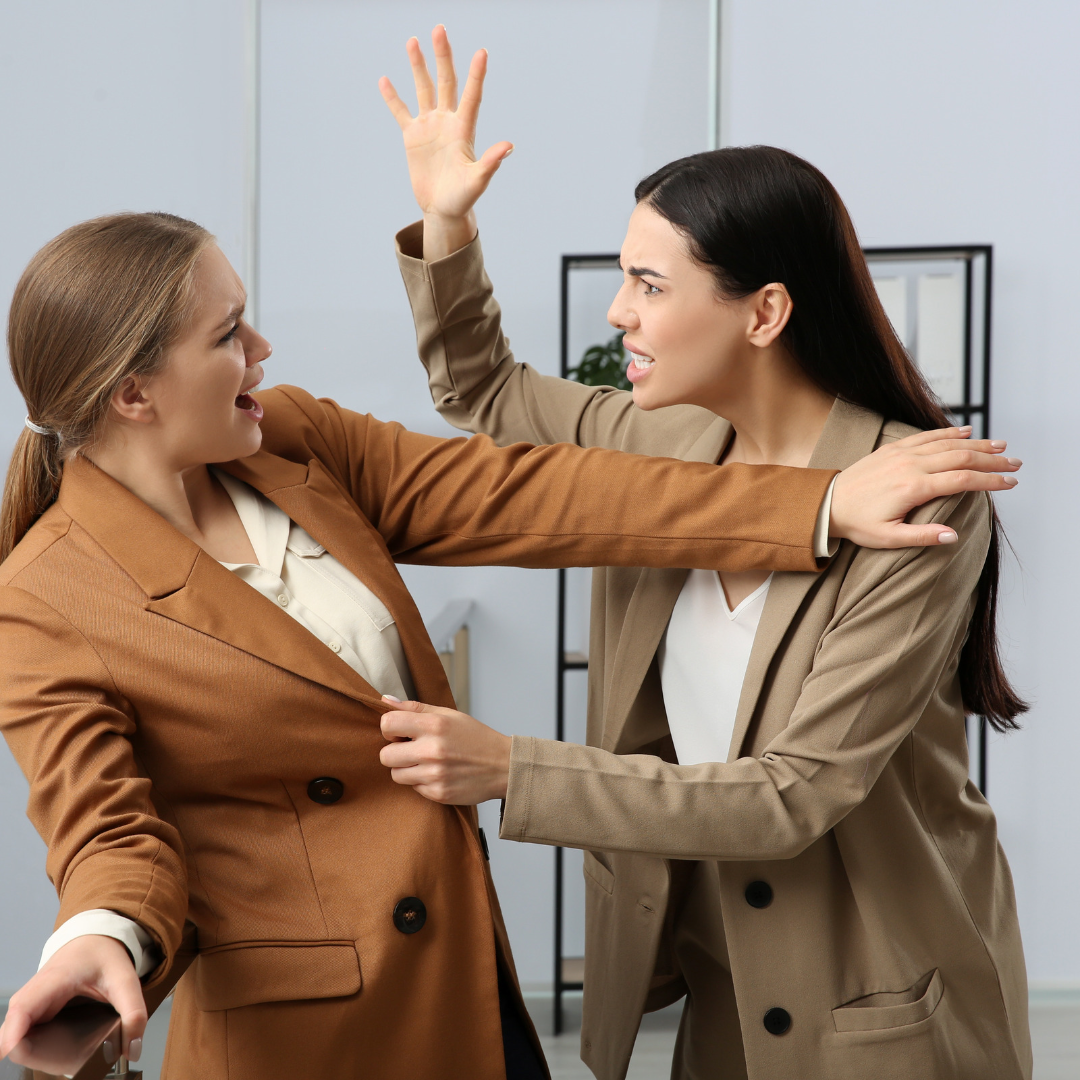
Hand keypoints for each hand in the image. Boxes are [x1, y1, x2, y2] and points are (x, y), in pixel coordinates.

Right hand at [0, 935, 145, 1062]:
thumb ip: (133, 1013)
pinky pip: (24, 1038)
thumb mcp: (125, 980)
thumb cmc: (103, 955)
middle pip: (14, 1034)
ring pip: (16, 1040)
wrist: (95, 941)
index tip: (20, 1052)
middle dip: (34, 1054)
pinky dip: (37, 1050)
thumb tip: (133, 1050)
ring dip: (36, 1055)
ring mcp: (30, 1006)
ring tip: (69, 1058)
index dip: (13, 1036)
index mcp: (54, 980)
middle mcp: (33, 995)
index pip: (21, 1009)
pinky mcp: (32, 1015)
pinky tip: (60, 1053)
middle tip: (68, 1061)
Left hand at [379, 696, 510, 804]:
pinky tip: (438, 774)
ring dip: (406, 769)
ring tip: (425, 763)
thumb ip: (415, 708)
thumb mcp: (449, 715)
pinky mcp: (438, 793)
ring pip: (396, 775)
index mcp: (434, 725)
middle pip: (385, 755)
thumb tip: (385, 700)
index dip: (389, 728)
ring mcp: (435, 774)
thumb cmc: (475, 737)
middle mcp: (432, 750)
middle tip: (411, 750)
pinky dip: (421, 781)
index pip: (387, 724)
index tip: (401, 732)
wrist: (503, 766)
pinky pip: (413, 788)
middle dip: (395, 752)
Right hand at [380, 26, 512, 260]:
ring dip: (418, 66)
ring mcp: (429, 127)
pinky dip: (392, 98)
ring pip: (423, 89)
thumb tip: (509, 146)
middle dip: (443, 56)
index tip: (482, 52)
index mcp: (464, 129)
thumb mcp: (478, 181)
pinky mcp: (412, 137)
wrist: (443, 209)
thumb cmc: (463, 197)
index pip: (472, 96)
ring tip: (413, 41)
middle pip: (445, 82)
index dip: (476, 75)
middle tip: (439, 29)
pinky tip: (385, 80)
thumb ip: (491, 163)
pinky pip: (400, 112)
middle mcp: (447, 121)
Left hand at [830, 426, 1020, 547]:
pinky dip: (948, 432)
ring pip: (947, 443)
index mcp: (913, 488)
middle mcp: (910, 465)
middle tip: (1015, 464)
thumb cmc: (857, 524)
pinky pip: (926, 436)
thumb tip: (955, 536)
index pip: (963, 480)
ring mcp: (901, 453)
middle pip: (961, 457)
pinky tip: (966, 431)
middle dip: (992, 459)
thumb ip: (923, 536)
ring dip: (977, 443)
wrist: (826, 504)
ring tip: (1001, 446)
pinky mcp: (893, 448)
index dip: (990, 480)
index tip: (1010, 483)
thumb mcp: (889, 538)